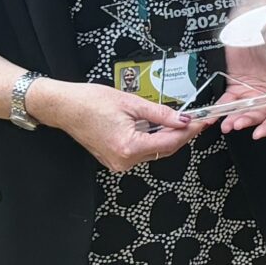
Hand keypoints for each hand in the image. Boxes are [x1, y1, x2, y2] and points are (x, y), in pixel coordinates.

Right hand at [28, 77, 206, 172]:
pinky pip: (142, 151)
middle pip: (165, 149)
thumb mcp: (131, 102)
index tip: (202, 121)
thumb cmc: (89, 102)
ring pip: (154, 151)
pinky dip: (153, 140)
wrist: (63, 107)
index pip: (170, 142)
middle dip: (182, 134)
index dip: (189, 131)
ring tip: (179, 121)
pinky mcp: (114, 158)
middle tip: (196, 120)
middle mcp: (124, 160)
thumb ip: (161, 113)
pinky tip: (159, 128)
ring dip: (168, 137)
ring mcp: (118, 162)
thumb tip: (183, 119)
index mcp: (128, 147)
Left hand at [217, 17, 265, 140]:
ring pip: (243, 110)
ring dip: (234, 118)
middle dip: (248, 121)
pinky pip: (228, 101)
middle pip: (259, 114)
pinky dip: (221, 109)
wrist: (248, 21)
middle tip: (236, 124)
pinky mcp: (235, 84)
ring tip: (225, 122)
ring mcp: (251, 89)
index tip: (259, 133)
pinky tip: (215, 115)